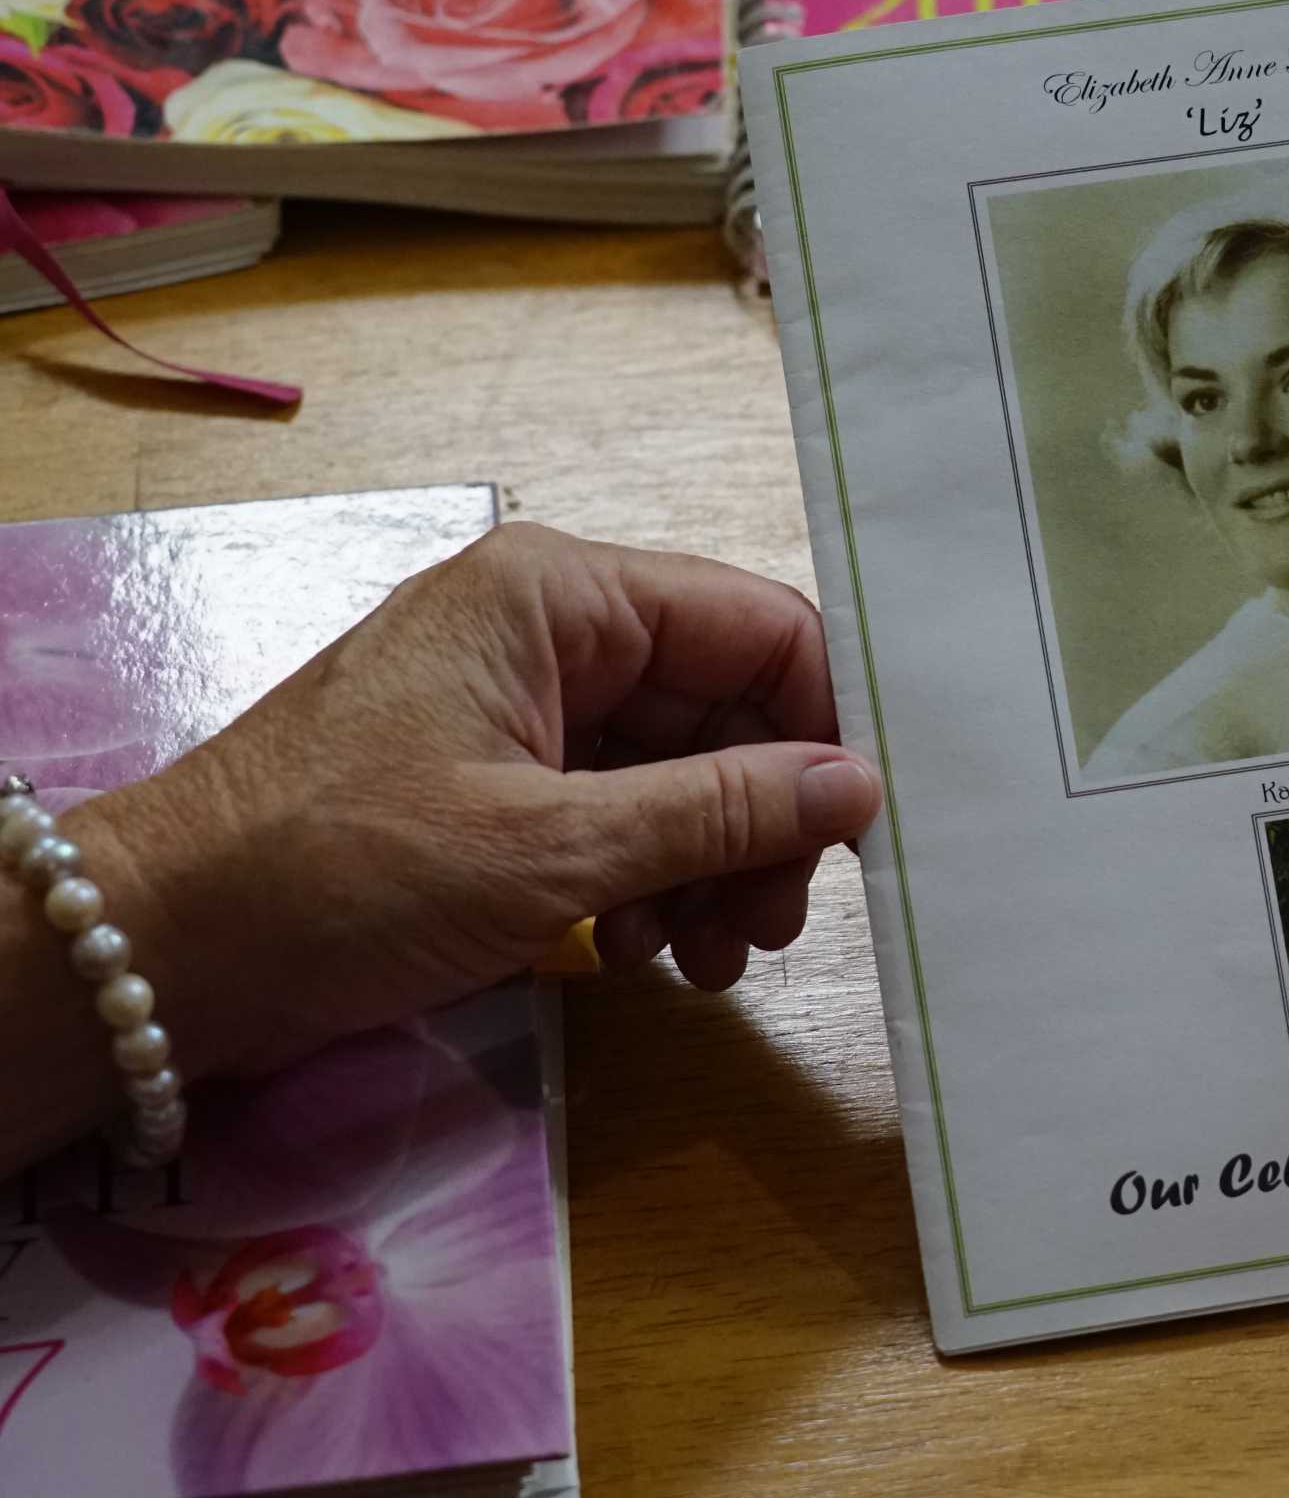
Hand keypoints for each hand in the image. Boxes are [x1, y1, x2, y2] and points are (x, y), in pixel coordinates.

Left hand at [63, 525, 881, 1077]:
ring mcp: (520, 703)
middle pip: (727, 709)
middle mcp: (551, 629)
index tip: (854, 840)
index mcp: (561, 595)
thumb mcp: (550, 849)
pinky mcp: (496, 777)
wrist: (158, 951)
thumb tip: (860, 788)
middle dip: (762, 823)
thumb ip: (719, 812)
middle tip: (766, 931)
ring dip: (712, 868)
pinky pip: (620, 812)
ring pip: (681, 771)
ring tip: (702, 963)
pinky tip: (641, 955)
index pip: (760, 630)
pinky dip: (650, 882)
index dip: (822, 730)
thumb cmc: (342, 873)